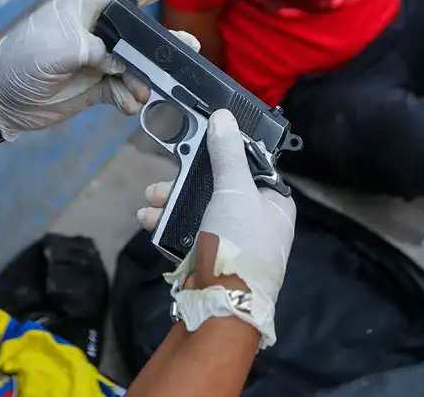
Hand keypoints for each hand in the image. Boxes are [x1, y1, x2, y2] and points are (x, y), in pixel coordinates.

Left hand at [0, 0, 198, 139]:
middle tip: (187, 51)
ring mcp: (95, 61)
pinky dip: (127, 98)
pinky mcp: (94, 87)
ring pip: (133, 67)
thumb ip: (93, 50)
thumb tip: (118, 63)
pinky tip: (128, 106)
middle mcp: (93, 34)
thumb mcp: (58, 49)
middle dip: (159, 45)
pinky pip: (121, 90)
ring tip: (144, 91)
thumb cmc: (23, 62)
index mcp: (83, 12)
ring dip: (142, 79)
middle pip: (136, 35)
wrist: (1, 99)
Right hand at [138, 109, 295, 347]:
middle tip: (163, 179)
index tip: (200, 142)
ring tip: (150, 201)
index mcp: (274, 205)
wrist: (221, 306)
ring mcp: (232, 243)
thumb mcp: (234, 190)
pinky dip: (168, 224)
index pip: (252, 168)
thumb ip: (227, 153)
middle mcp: (256, 223)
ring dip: (170, 202)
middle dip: (186, 181)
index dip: (226, 154)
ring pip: (198, 209)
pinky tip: (149, 220)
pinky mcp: (209, 259)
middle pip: (218, 188)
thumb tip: (224, 116)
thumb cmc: (238, 243)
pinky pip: (187, 232)